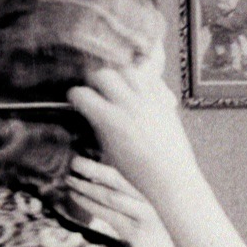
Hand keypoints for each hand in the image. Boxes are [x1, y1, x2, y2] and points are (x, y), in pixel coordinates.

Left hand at [65, 157, 199, 246]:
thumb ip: (128, 217)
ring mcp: (147, 219)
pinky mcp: (141, 235)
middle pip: (118, 181)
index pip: (122, 179)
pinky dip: (94, 206)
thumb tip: (107, 205)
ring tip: (69, 180)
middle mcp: (150, 206)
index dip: (101, 167)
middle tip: (72, 160)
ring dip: (89, 186)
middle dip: (94, 169)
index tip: (82, 160)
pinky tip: (79, 201)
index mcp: (148, 202)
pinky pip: (113, 216)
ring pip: (114, 196)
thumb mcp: (141, 231)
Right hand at [67, 60, 198, 205]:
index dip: (74, 96)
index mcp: (110, 120)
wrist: (171, 176)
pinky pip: (151, 79)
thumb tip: (89, 110)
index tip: (75, 99)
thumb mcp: (108, 149)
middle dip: (94, 81)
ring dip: (119, 76)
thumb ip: (98, 125)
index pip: (82, 94)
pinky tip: (137, 90)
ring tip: (117, 87)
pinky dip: (141, 80)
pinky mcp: (164, 101)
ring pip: (127, 70)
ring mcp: (149, 101)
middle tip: (94, 90)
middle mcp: (129, 105)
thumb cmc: (139, 171)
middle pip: (103, 74)